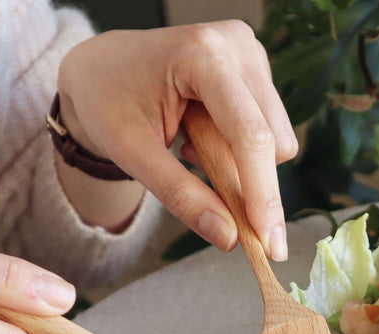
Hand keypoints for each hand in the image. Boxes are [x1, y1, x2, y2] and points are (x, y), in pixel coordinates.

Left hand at [56, 21, 297, 259]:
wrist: (101, 66)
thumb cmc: (108, 100)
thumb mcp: (132, 154)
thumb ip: (180, 195)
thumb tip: (228, 237)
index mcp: (202, 55)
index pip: (248, 134)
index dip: (262, 193)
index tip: (269, 244)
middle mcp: (237, 46)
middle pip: (273, 142)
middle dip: (246, 179)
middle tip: (190, 169)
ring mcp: (251, 53)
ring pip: (277, 141)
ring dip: (239, 162)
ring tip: (189, 144)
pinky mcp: (258, 68)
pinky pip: (270, 131)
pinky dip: (239, 148)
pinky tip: (201, 132)